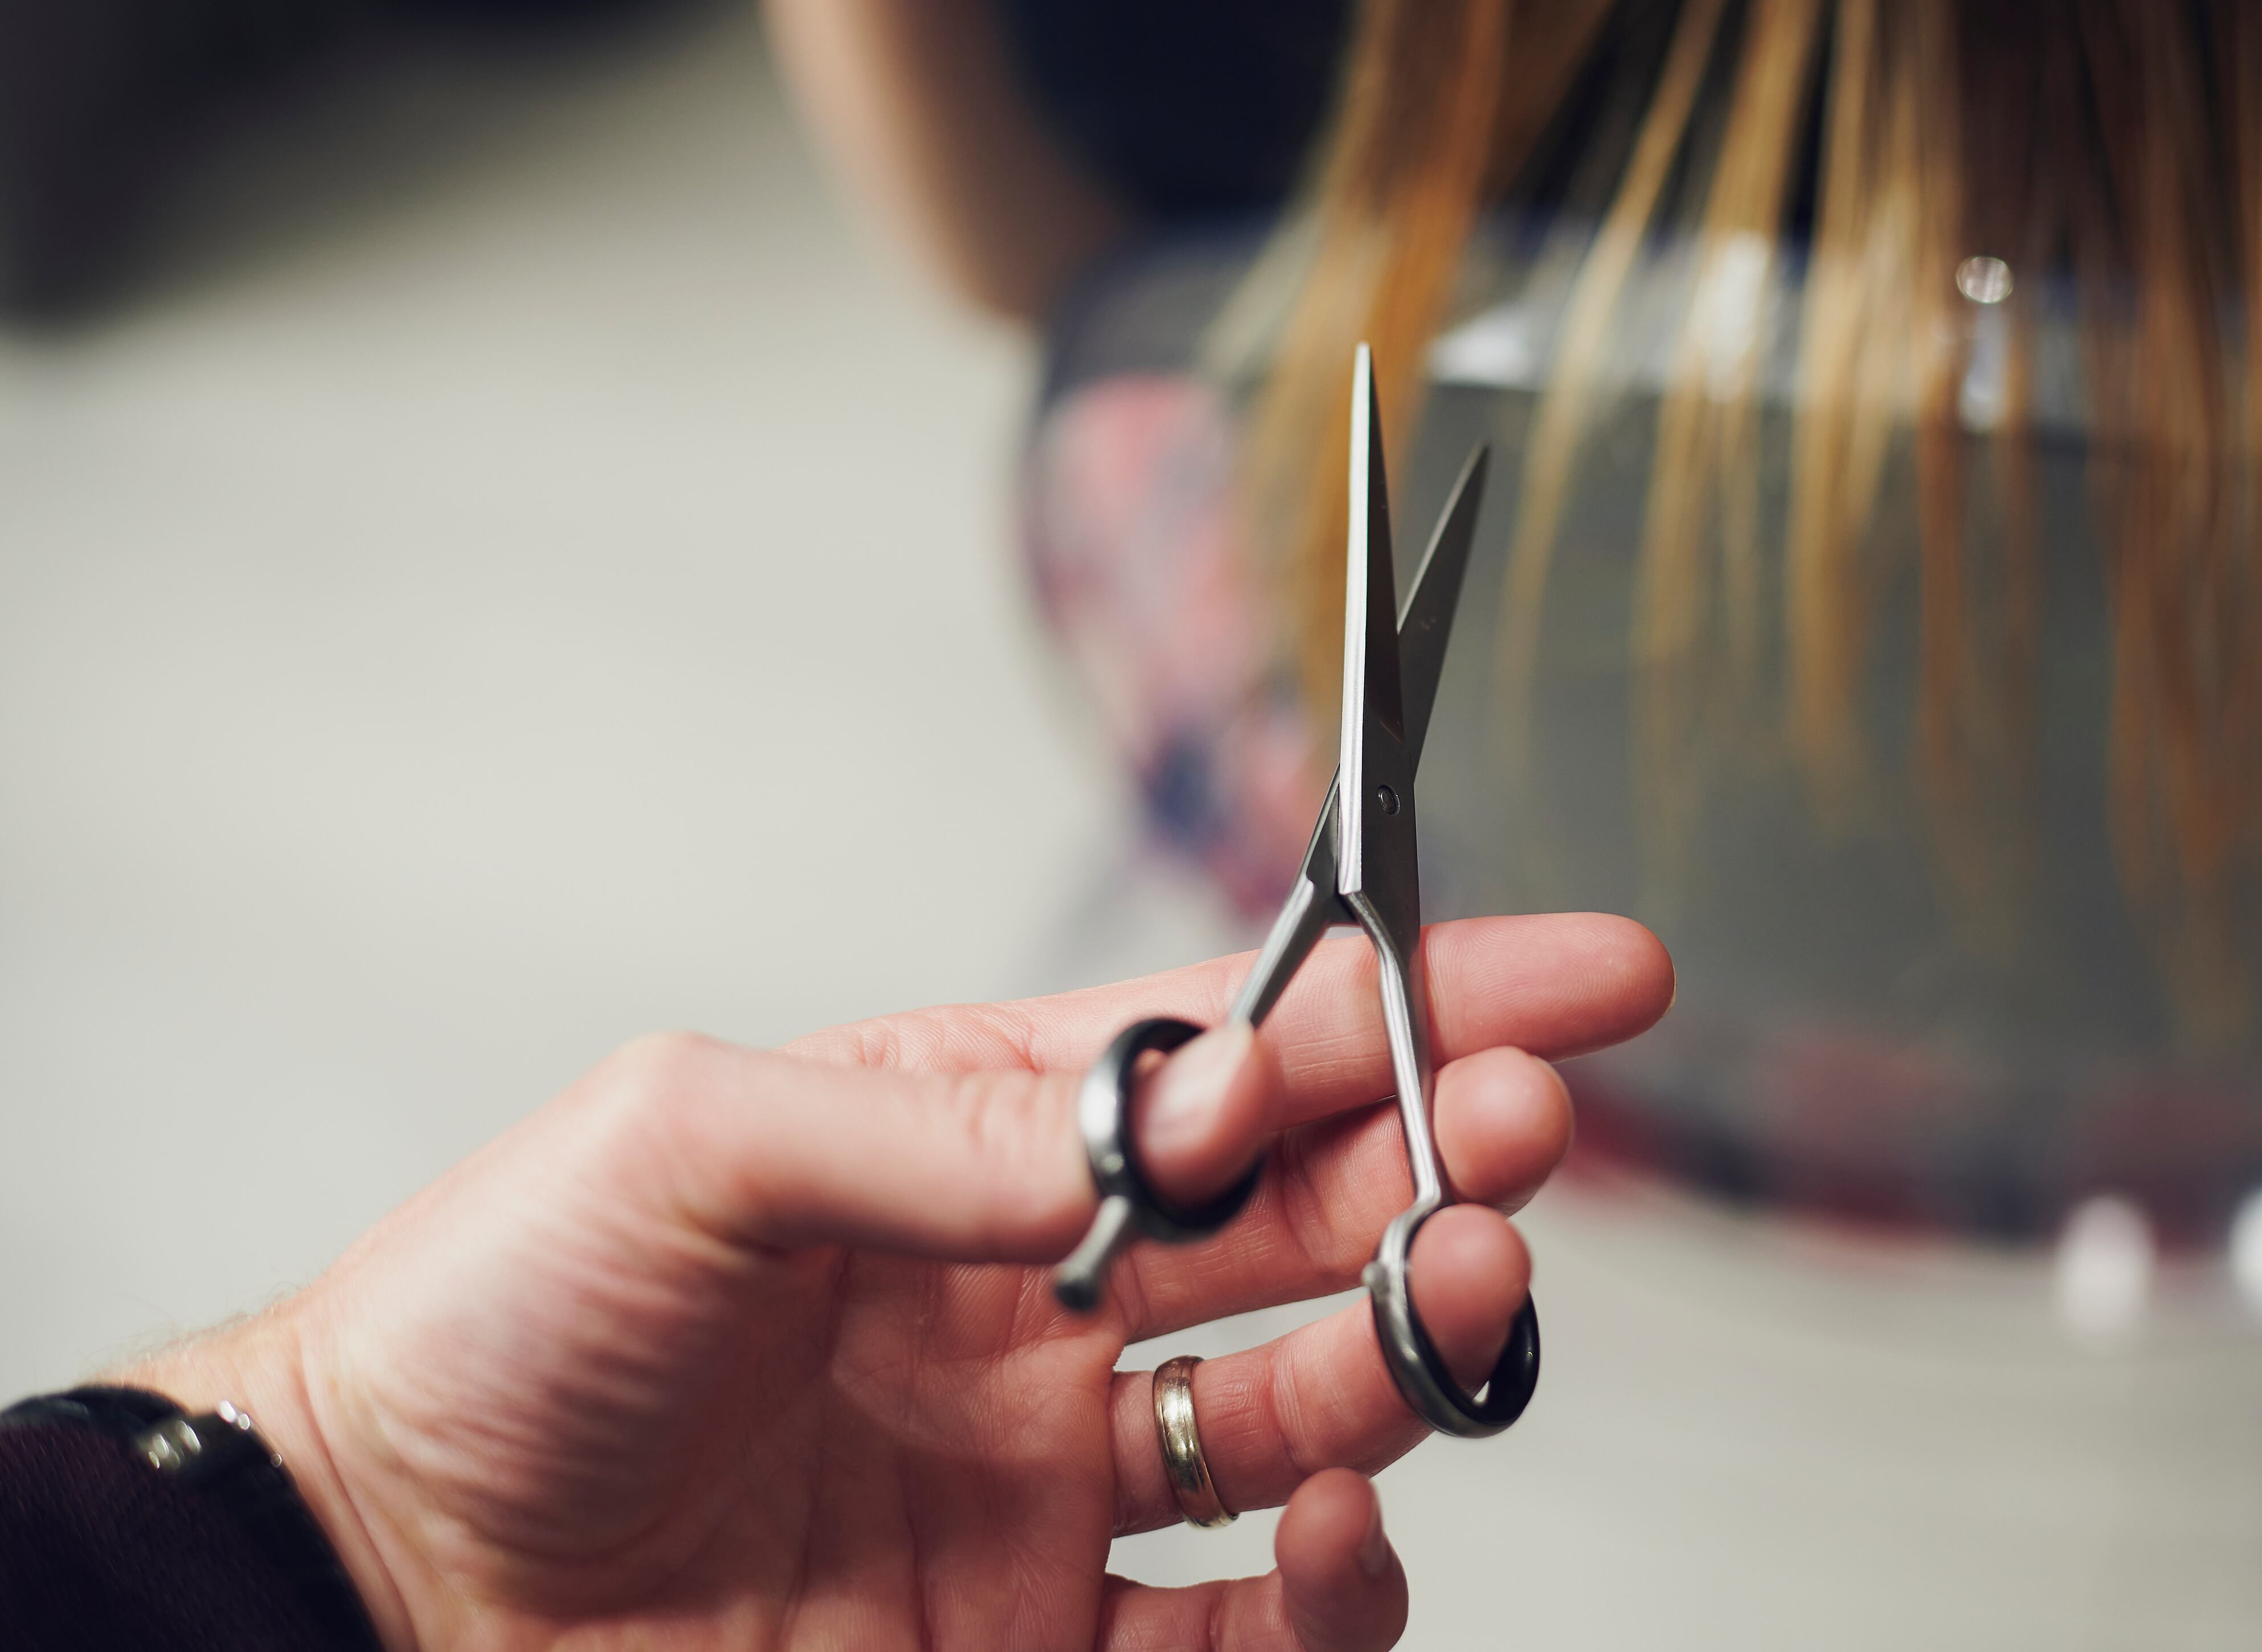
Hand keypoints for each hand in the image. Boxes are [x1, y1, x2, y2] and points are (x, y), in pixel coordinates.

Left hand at [127, 914, 1669, 1651]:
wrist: (375, 1579)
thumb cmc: (493, 1325)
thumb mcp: (692, 1144)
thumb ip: (941, 1124)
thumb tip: (1165, 1117)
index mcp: (973, 1142)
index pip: (1238, 1059)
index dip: (1420, 1006)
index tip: (1584, 978)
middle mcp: (1041, 1303)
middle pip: (1307, 1224)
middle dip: (1443, 1166)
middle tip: (1526, 1141)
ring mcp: (1050, 1483)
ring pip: (1311, 1413)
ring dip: (1414, 1355)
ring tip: (1463, 1301)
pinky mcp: (1039, 1640)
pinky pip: (1247, 1626)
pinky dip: (1333, 1587)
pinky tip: (1339, 1529)